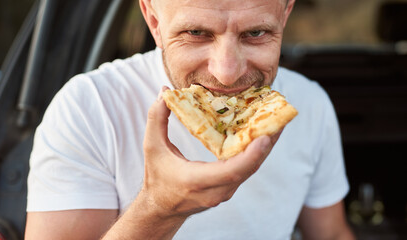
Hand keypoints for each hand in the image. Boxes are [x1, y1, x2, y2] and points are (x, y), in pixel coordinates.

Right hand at [141, 86, 281, 218]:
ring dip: (264, 147)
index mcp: (195, 180)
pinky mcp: (228, 188)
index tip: (265, 137)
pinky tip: (261, 134)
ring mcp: (224, 192)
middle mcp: (215, 190)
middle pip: (249, 169)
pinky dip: (256, 152)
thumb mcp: (152, 147)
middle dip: (266, 144)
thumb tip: (164, 91)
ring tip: (276, 122)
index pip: (230, 172)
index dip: (250, 156)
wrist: (162, 208)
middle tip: (278, 119)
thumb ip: (156, 119)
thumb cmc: (156, 177)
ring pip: (251, 170)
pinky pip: (246, 170)